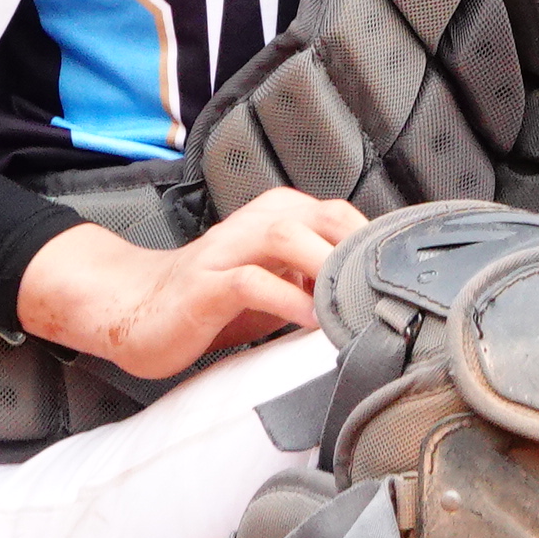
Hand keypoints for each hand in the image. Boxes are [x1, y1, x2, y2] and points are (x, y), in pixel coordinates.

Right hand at [14, 187, 370, 382]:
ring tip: (356, 302)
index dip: (376, 245)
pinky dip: (285, 298)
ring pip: (288, 237)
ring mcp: (228, 250)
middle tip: (393, 293)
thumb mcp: (276, 286)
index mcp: (279, 217)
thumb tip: (376, 299)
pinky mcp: (206, 284)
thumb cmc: (212, 301)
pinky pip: (252, 281)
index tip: (404, 281)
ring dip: (327, 268)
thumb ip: (318, 282)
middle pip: (324, 218)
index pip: (342, 216)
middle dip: (362, 252)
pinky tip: (309, 321)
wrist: (134, 309)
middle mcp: (256, 223)